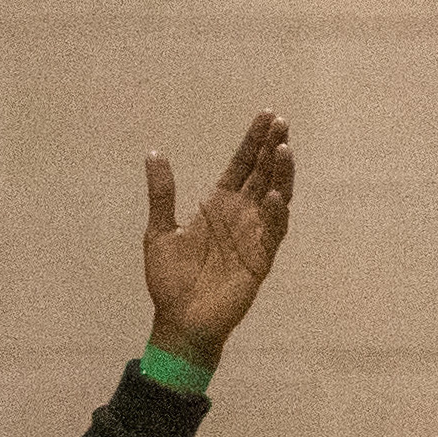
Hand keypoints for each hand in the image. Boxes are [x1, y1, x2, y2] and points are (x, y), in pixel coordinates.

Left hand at [142, 109, 292, 371]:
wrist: (178, 321)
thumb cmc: (170, 280)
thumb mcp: (159, 232)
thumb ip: (162, 194)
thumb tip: (154, 154)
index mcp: (218, 206)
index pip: (241, 166)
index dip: (253, 142)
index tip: (267, 115)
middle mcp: (241, 216)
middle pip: (262, 174)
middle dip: (272, 148)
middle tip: (280, 122)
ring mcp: (254, 235)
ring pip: (275, 197)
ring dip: (281, 174)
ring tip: (283, 149)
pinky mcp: (260, 259)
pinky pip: (273, 232)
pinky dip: (275, 213)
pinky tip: (273, 194)